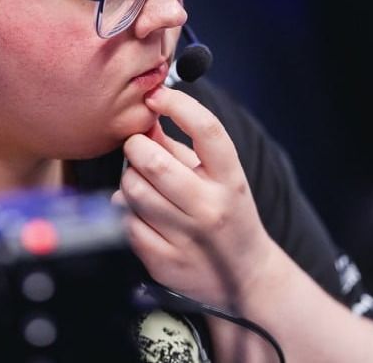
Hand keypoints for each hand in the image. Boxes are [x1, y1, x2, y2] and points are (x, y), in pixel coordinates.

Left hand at [111, 85, 273, 308]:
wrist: (247, 275)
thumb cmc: (227, 213)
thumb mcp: (217, 176)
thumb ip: (180, 146)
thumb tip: (145, 117)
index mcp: (230, 179)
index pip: (207, 130)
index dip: (178, 105)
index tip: (156, 96)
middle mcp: (212, 208)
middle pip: (153, 162)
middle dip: (135, 147)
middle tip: (138, 148)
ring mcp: (188, 238)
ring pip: (132, 191)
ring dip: (128, 180)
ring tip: (140, 182)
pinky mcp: (165, 262)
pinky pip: (126, 223)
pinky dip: (125, 212)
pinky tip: (140, 213)